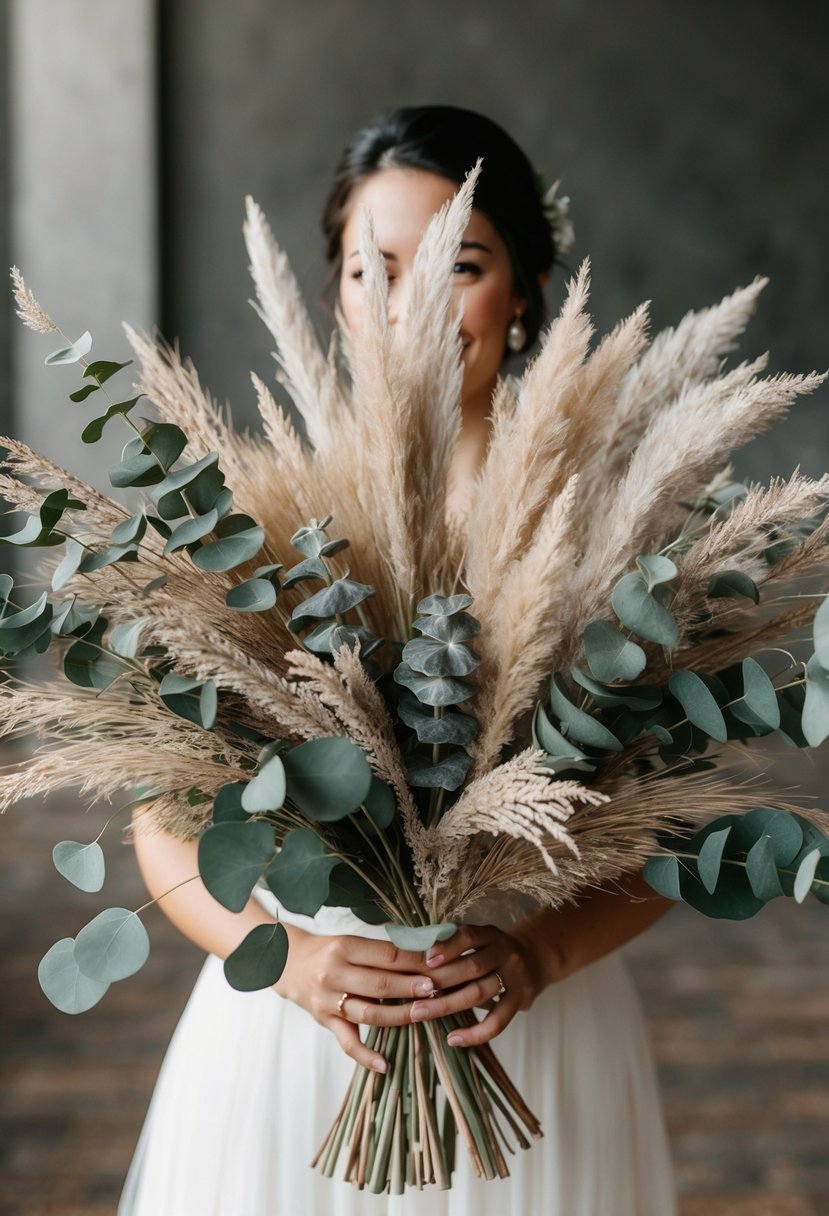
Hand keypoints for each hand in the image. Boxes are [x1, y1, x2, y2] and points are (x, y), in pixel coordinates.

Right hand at [274, 926, 441, 1071]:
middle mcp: (334, 974)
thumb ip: (381, 952)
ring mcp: (329, 1001)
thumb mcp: (351, 943)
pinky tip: (385, 1065)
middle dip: (411, 986)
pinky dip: (366, 1056)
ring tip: (423, 1013)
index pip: (386, 955)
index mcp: (344, 948)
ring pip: (369, 1013)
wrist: (290, 966)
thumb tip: (425, 956)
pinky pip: (347, 1043)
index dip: (413, 960)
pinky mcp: (326, 1022)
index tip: (437, 964)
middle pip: (380, 983)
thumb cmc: (330, 952)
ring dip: (399, 1015)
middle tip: (436, 988)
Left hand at [406, 922, 545, 1047]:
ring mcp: (514, 976)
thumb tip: (414, 967)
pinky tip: (453, 1039)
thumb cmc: (493, 952)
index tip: (426, 959)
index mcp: (490, 934)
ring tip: (419, 1014)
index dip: (448, 947)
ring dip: (447, 1005)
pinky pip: (497, 1021)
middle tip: (409, 995)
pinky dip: (475, 1033)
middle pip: (471, 967)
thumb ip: (455, 951)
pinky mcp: (521, 1000)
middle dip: (438, 982)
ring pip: (479, 992)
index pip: (469, 936)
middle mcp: (504, 952)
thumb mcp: (480, 942)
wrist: (536, 958)